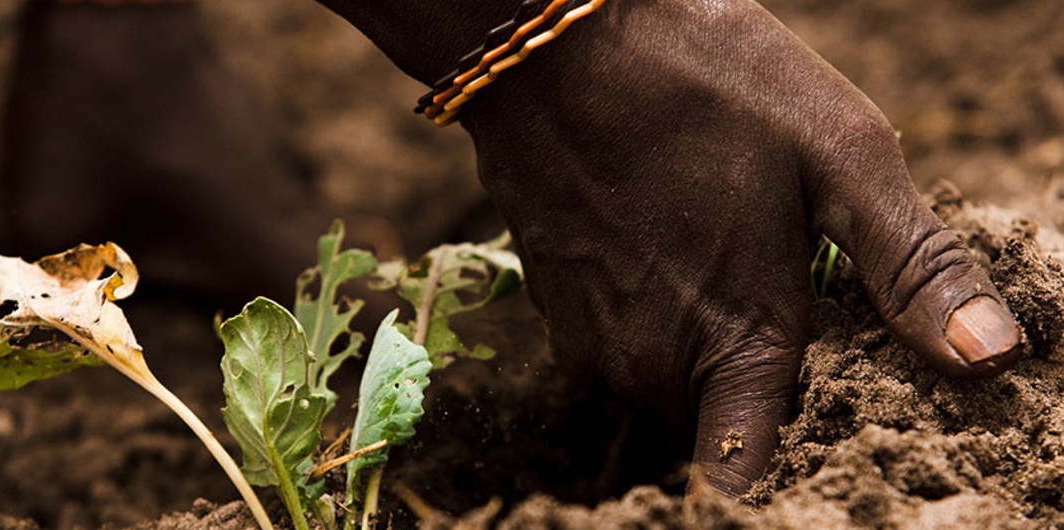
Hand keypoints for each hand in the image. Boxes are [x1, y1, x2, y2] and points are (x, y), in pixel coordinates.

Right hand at [453, 0, 1022, 494]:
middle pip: (717, 428)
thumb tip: (988, 356)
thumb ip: (912, 268)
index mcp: (731, 345)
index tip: (815, 401)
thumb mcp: (836, 154)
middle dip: (757, 383)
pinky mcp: (556, 316)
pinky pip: (624, 350)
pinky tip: (670, 239)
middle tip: (783, 290)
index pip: (749, 480)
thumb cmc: (701, 84)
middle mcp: (646, 369)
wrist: (551, 46)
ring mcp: (590, 344)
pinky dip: (656, 318)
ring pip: (669, 388)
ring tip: (724, 252)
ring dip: (704, 346)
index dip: (790, 458)